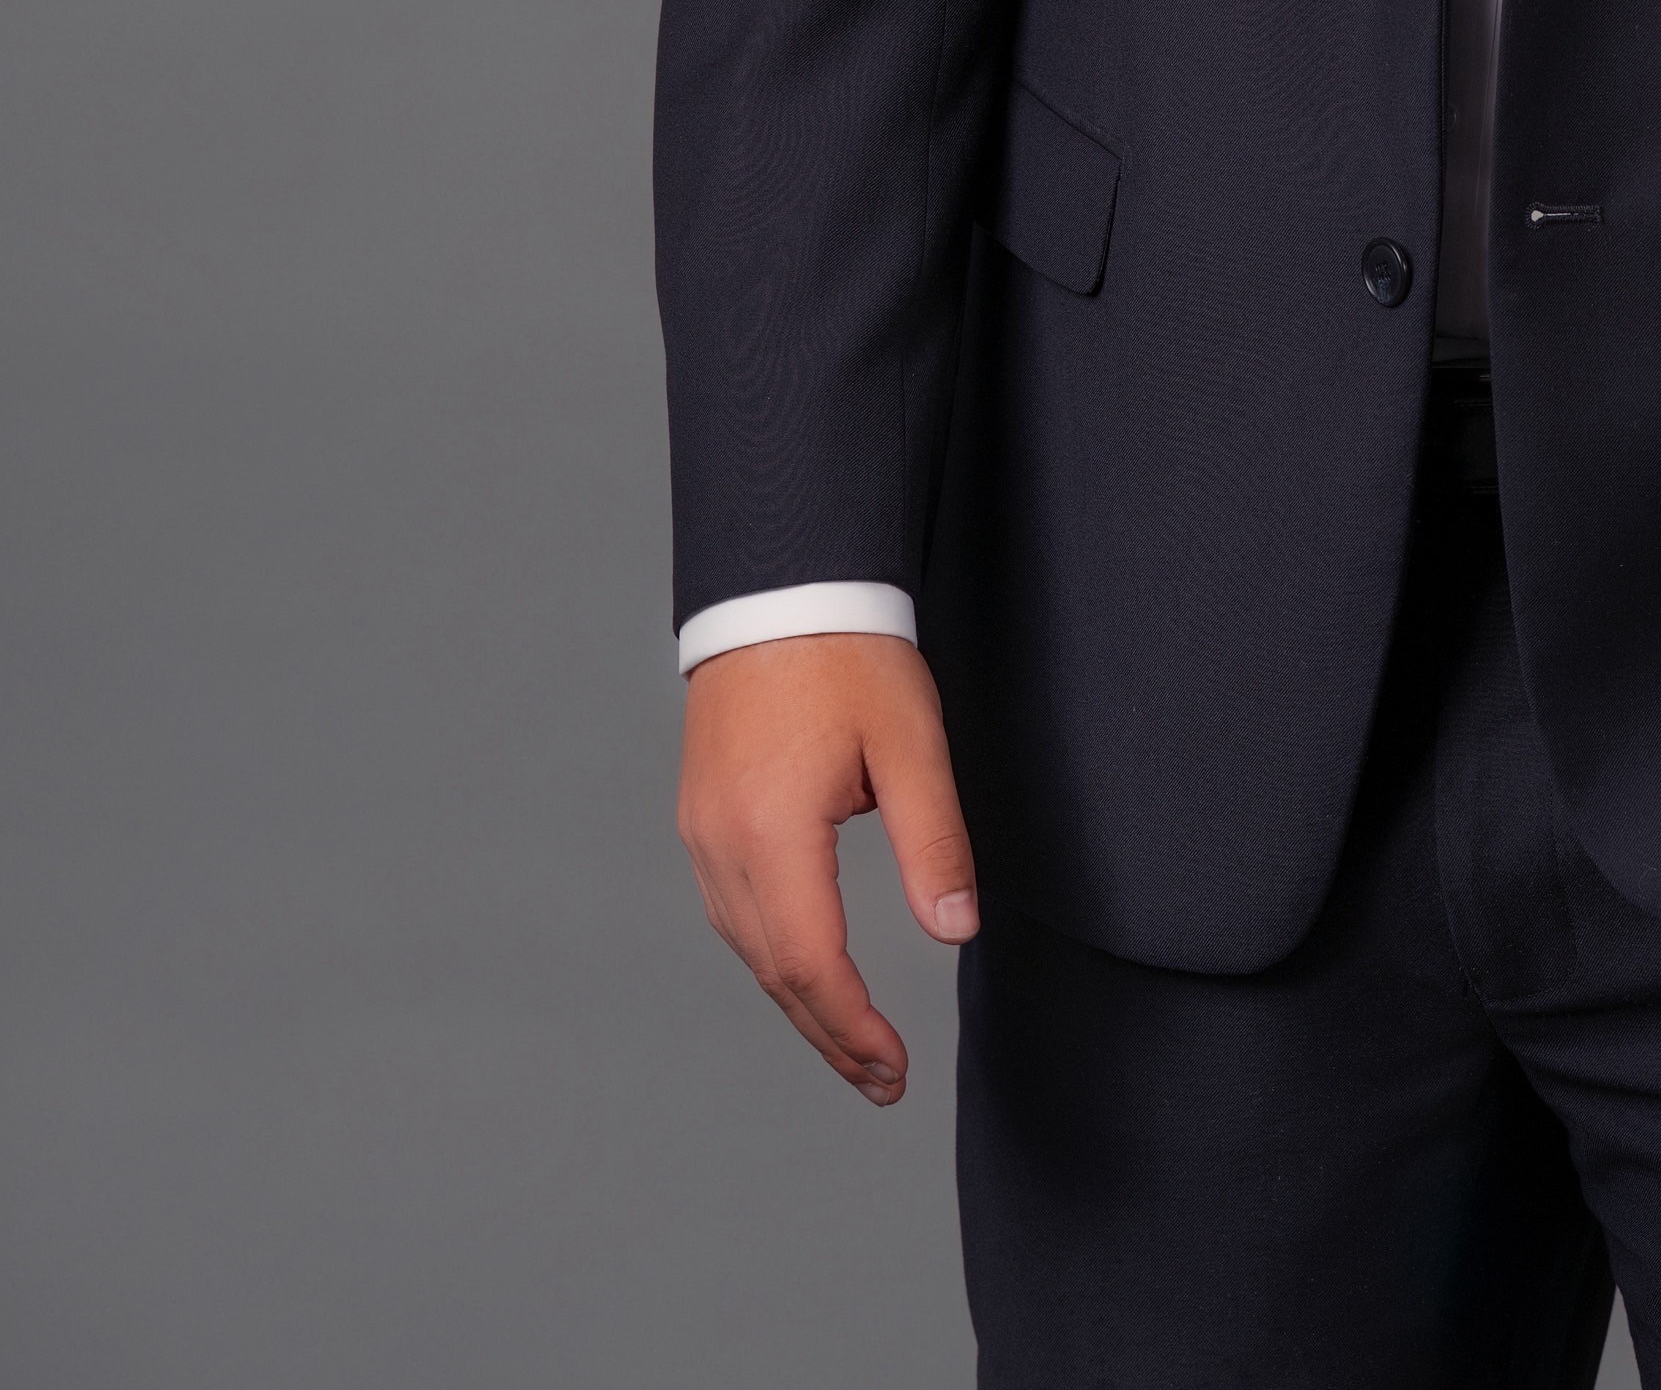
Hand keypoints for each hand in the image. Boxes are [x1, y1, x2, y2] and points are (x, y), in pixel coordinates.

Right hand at [678, 631, 977, 1103]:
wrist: (779, 583)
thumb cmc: (850, 653)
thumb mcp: (911, 744)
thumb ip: (934, 841)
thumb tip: (956, 929)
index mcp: (772, 832)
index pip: (813, 965)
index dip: (855, 1028)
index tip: (894, 1070)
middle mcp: (721, 843)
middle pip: (774, 972)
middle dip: (828, 1035)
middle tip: (881, 1080)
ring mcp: (702, 830)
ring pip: (747, 947)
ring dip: (798, 1001)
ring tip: (851, 1041)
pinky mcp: (701, 813)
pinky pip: (732, 910)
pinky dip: (772, 954)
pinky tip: (805, 967)